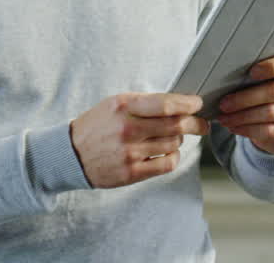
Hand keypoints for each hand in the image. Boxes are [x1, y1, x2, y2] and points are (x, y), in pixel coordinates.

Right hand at [70, 93, 209, 188]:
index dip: (188, 104)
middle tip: (202, 124)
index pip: (166, 104)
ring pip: (173, 144)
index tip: (198, 104)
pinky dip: (174, 156)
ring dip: (180, 140)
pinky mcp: (131, 173)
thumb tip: (178, 103)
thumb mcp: (115, 103)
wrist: (71, 154)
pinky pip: (166, 164)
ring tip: (175, 137)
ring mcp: (129, 152)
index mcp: (124, 106)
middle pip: (176, 125)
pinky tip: (169, 152)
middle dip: (195, 123)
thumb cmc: (98, 125)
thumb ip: (144, 102)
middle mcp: (128, 129)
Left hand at [216, 50, 273, 154]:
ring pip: (272, 113)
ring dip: (243, 116)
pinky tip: (235, 128)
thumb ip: (257, 72)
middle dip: (246, 98)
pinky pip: (272, 131)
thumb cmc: (268, 89)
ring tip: (224, 118)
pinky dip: (249, 130)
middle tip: (224, 103)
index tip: (251, 72)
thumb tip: (228, 72)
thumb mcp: (266, 77)